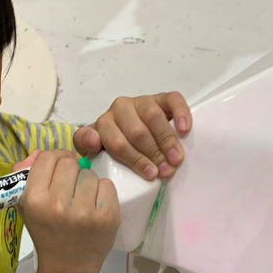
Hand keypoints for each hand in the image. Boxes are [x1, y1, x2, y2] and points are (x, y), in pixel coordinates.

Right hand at [17, 149, 119, 272]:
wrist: (68, 267)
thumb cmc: (46, 233)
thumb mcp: (26, 206)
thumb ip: (25, 174)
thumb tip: (39, 152)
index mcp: (34, 199)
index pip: (47, 157)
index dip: (54, 159)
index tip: (58, 171)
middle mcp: (58, 204)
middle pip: (69, 161)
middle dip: (71, 171)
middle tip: (70, 187)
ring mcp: (84, 211)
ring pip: (89, 173)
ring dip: (86, 183)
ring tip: (81, 202)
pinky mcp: (107, 216)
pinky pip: (107, 185)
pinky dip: (102, 193)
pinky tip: (94, 208)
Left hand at [73, 92, 190, 180]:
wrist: (129, 127)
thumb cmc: (117, 143)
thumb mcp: (98, 149)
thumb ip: (87, 144)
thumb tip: (95, 141)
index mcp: (104, 123)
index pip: (118, 143)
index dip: (135, 160)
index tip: (151, 175)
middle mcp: (121, 108)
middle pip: (137, 132)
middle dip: (153, 154)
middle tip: (167, 170)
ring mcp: (142, 101)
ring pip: (153, 117)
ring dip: (167, 140)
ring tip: (176, 159)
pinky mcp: (162, 98)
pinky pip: (173, 100)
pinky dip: (180, 114)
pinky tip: (184, 129)